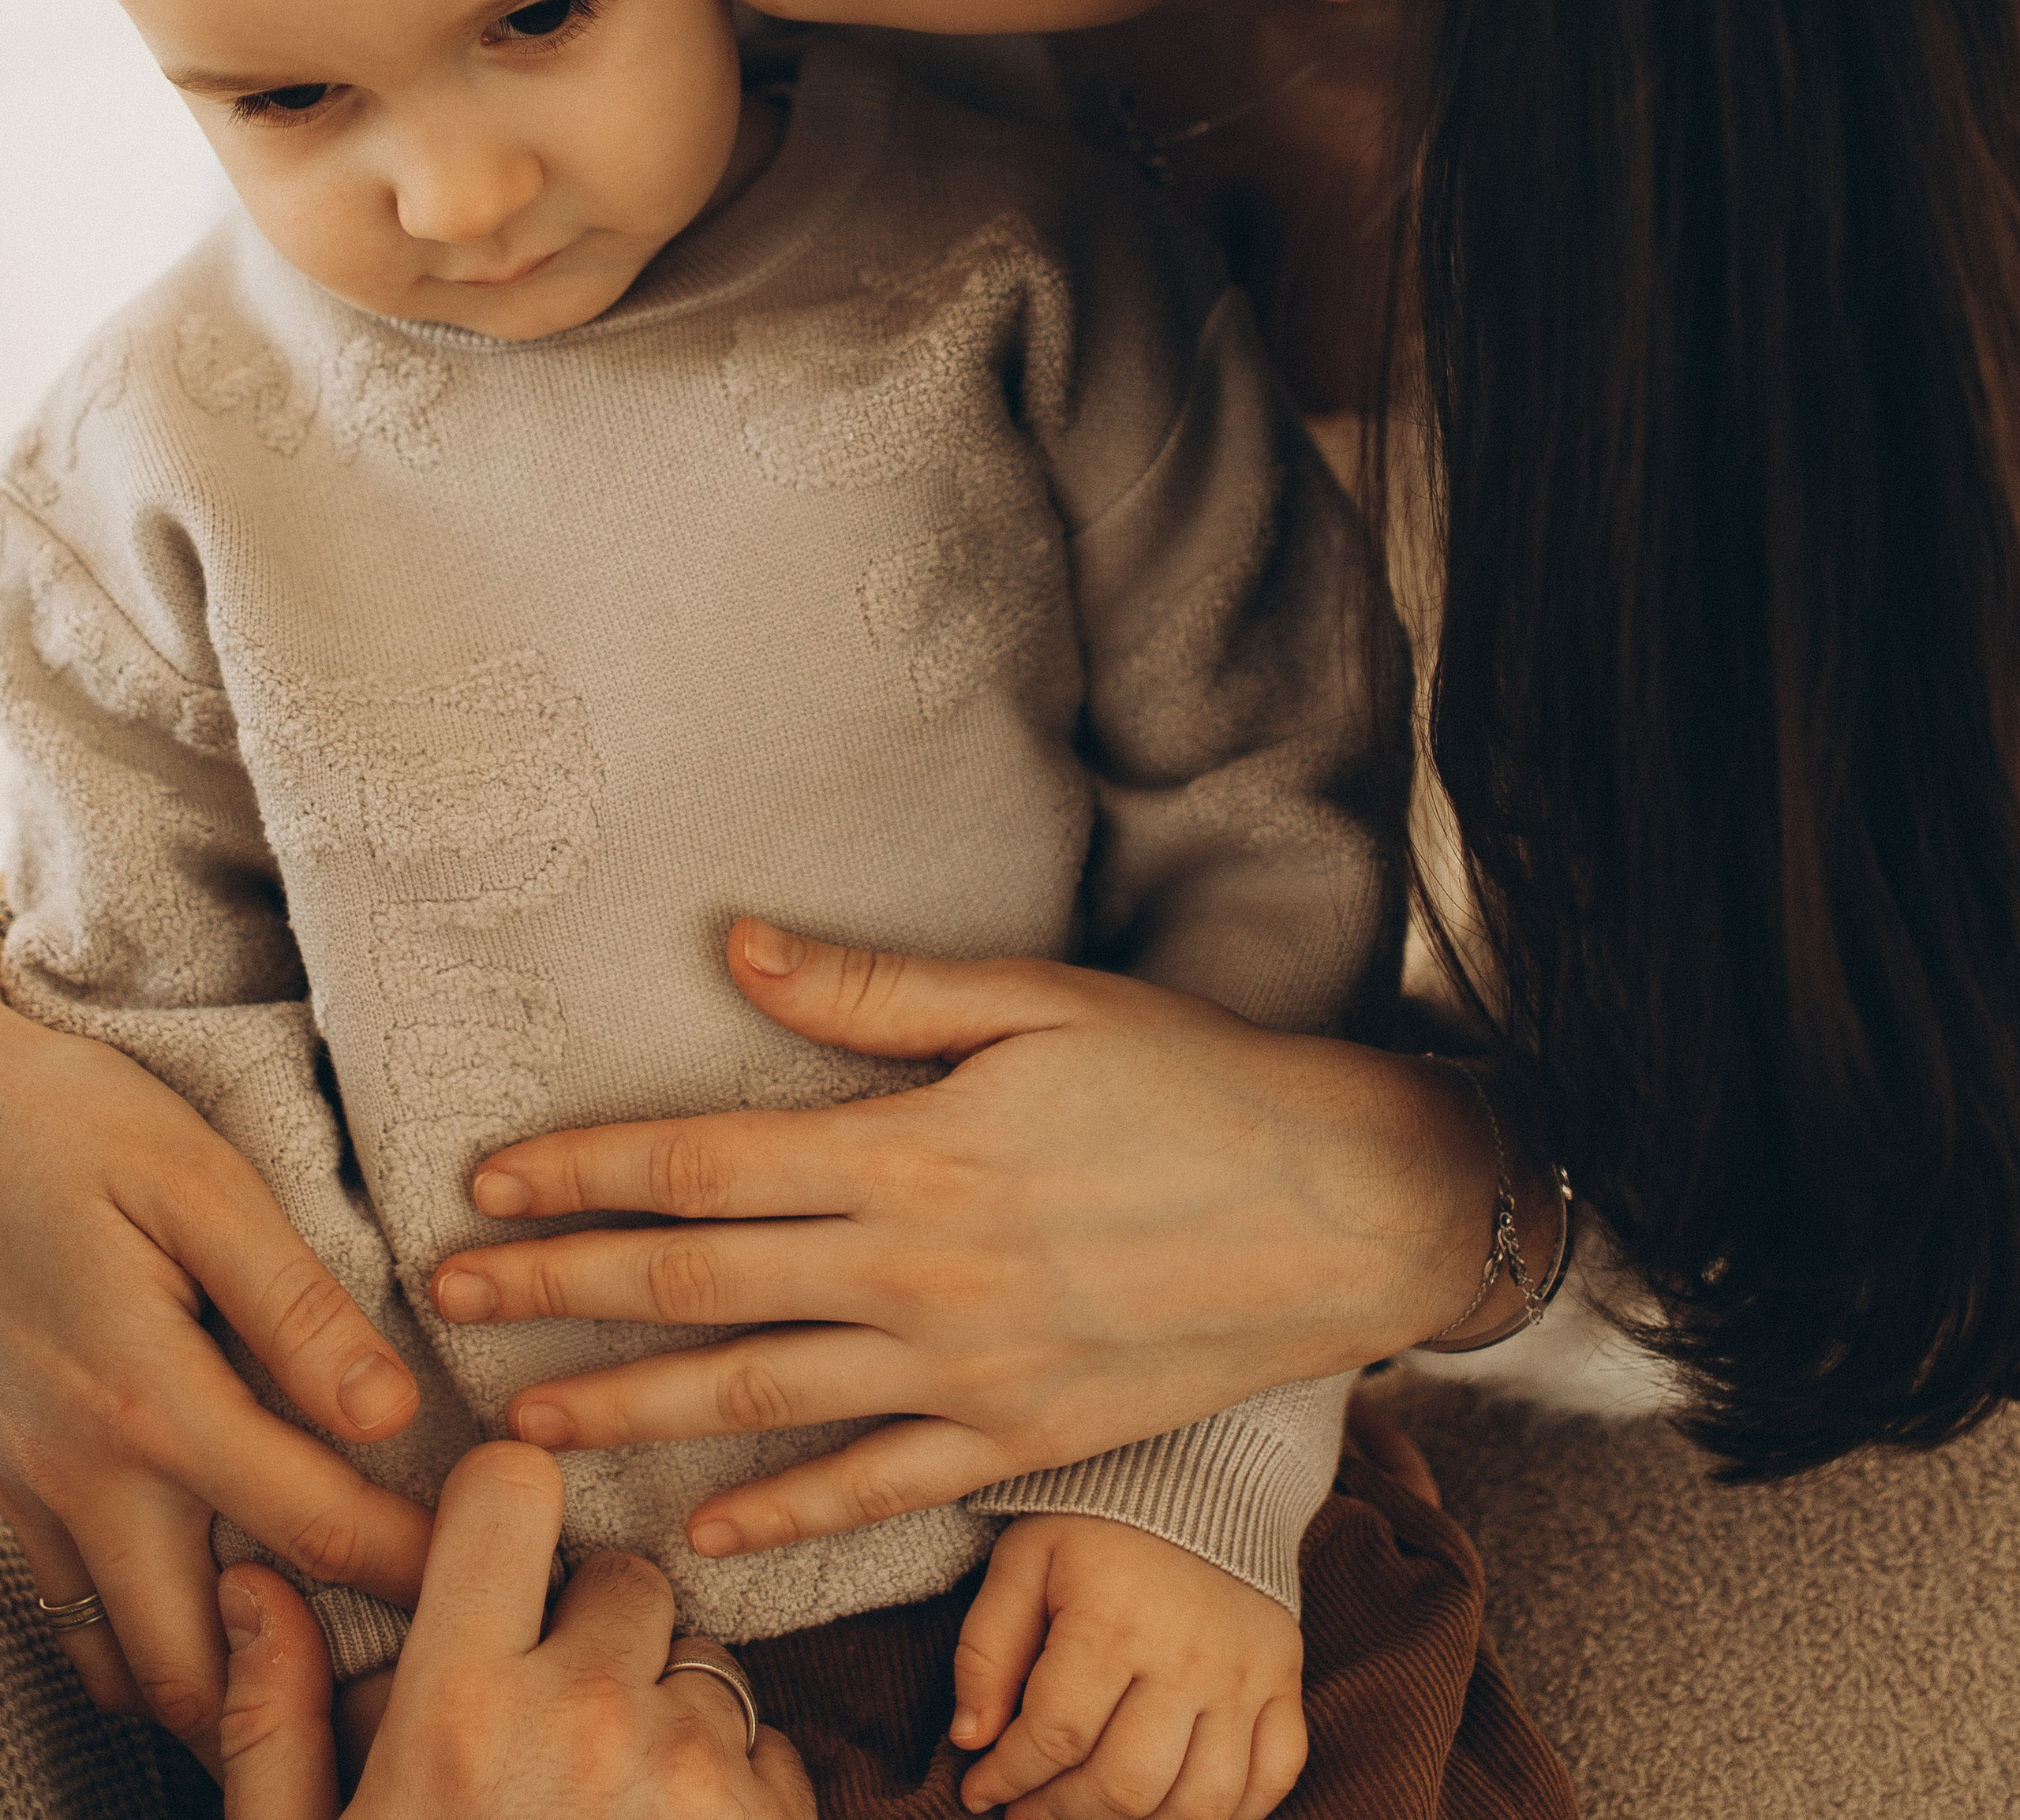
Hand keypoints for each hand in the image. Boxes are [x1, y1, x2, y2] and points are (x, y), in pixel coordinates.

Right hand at [0, 1000, 430, 1769]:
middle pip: (198, 1657)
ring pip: (121, 1661)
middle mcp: (83, 1474)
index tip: (491, 1578)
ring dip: (214, 1685)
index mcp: (150, 1398)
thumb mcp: (205, 1188)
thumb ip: (298, 1310)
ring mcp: (34, 1493)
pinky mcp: (10, 1490)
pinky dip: (142, 1646)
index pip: (310, 1525)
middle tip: (399, 1671)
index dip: (415, 1565)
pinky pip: (74, 1615)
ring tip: (316, 1667)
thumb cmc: (87, 1131)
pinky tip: (209, 1617)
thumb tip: (390, 1413)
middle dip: (299, 1694)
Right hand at [216, 1442, 815, 1819]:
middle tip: (543, 1739)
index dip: (501, 1515)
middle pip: (625, 1582)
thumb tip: (258, 1587)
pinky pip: (770, 1756)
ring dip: (665, 1725)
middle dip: (592, 1636)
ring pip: (703, 1672)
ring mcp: (693, 1779)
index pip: (511, 1493)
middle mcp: (590, 1717)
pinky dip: (730, 1796)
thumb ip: (277, 1722)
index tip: (492, 1564)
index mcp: (461, 1709)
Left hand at [432, 922, 1506, 1556]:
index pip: (704, 1163)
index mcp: (913, 1148)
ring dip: (628, 1409)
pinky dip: (785, 1517)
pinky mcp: (1016, 1440)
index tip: (487, 1181)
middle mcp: (918, 1270)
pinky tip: (706, 1534)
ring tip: (521, 1422)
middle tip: (446, 1303)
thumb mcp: (1037, 1000)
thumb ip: (876, 992)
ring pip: (757, 1399)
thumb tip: (738, 946)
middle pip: (698, 1286)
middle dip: (560, 1291)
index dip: (584, 1172)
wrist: (1339, 1208)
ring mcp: (963, 1369)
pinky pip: (875, 1488)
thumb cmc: (1190, 1080)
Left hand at [951, 1519, 1305, 1819]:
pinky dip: (1230, 1814)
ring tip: (1091, 1811)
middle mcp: (1187, 1655)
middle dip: (1061, 1813)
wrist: (1203, 1474)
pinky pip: (1272, 1778)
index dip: (1008, 1778)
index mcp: (1113, 1618)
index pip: (1056, 1736)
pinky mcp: (1284, 1680)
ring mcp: (1244, 1674)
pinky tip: (1174, 1806)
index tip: (980, 1791)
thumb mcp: (1026, 1559)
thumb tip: (969, 1740)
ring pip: (1199, 1803)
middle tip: (1028, 1811)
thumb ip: (987, 1647)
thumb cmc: (1099, 1519)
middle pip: (1125, 1785)